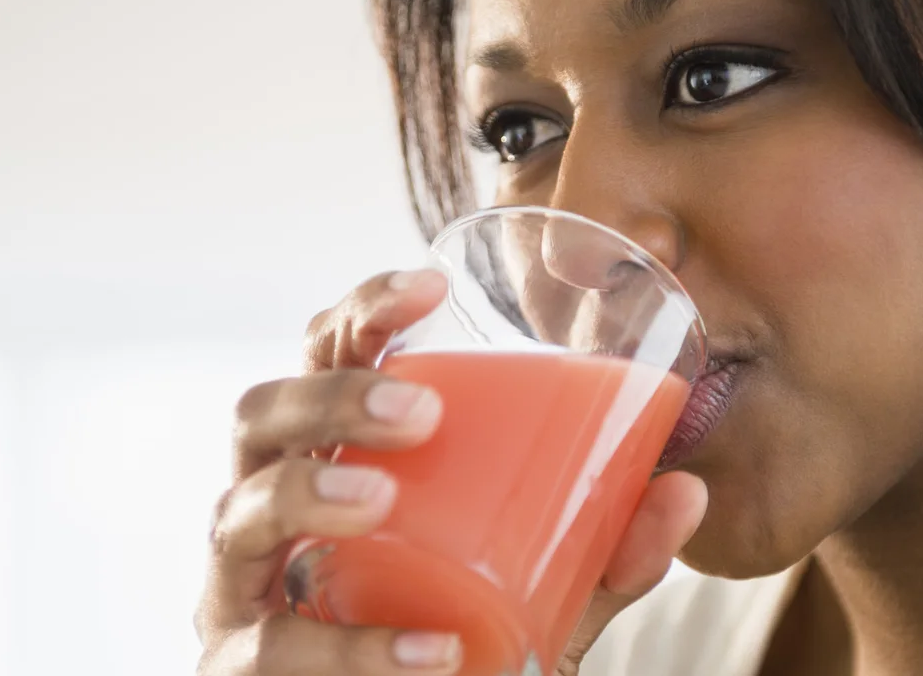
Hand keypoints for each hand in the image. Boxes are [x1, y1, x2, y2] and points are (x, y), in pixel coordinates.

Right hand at [194, 270, 707, 675]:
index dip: (360, 312)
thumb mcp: (538, 597)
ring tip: (382, 498)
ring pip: (237, 514)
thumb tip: (685, 490)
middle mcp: (268, 509)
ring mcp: (240, 589)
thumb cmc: (452, 648)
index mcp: (329, 461)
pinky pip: (271, 648)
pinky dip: (355, 649)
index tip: (431, 286)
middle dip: (330, 395)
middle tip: (419, 407)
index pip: (322, 359)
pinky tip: (435, 650)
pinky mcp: (237, 669)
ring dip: (309, 493)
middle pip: (258, 416)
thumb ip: (599, 555)